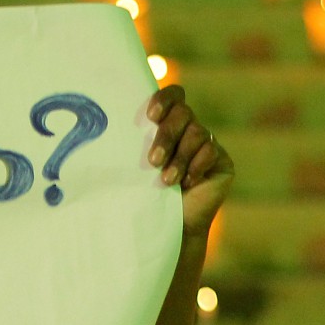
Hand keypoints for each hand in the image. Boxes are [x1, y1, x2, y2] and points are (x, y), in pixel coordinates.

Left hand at [146, 85, 233, 238]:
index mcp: (167, 124)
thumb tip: (102, 127)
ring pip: (197, 132)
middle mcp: (189, 129)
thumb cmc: (145, 197)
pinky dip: (196, 166)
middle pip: (183, 113)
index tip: (150, 115)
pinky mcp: (222, 161)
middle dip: (167, 135)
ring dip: (179, 158)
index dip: (165, 99)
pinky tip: (187, 184)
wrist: (170, 228)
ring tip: (166, 181)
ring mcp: (207, 144)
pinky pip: (211, 151)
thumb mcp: (134, 168)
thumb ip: (131, 145)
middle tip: (153, 160)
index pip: (173, 96)